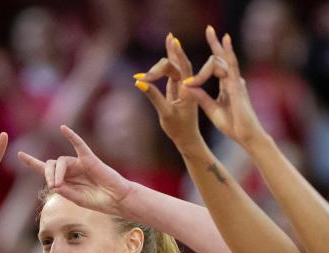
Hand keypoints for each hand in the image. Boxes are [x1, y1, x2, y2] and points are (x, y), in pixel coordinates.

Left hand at [17, 125, 133, 214]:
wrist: (116, 199)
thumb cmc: (98, 201)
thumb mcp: (77, 199)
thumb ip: (65, 191)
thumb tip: (53, 184)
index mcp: (64, 179)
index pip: (45, 169)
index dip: (32, 162)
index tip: (20, 154)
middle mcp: (70, 169)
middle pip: (51, 164)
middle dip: (47, 174)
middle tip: (52, 186)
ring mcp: (79, 162)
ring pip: (61, 161)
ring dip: (57, 172)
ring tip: (58, 184)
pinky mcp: (90, 159)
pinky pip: (79, 145)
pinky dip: (71, 136)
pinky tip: (63, 129)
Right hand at [133, 34, 204, 151]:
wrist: (187, 138)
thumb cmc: (178, 129)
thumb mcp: (165, 113)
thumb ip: (153, 96)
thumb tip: (139, 82)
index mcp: (189, 89)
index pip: (183, 67)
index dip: (177, 53)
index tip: (172, 41)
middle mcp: (188, 85)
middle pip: (176, 64)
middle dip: (165, 60)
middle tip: (159, 51)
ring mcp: (182, 86)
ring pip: (174, 66)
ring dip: (166, 58)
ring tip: (168, 39)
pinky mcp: (176, 88)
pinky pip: (171, 71)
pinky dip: (166, 61)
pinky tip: (168, 45)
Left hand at [182, 26, 264, 146]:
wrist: (246, 135)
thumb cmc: (232, 125)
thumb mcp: (212, 109)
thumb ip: (202, 97)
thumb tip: (188, 86)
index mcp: (226, 86)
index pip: (216, 67)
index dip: (207, 61)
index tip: (192, 73)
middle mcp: (232, 80)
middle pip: (222, 58)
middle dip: (215, 43)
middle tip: (209, 28)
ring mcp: (236, 82)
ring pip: (225, 60)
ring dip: (217, 46)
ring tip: (211, 32)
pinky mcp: (237, 86)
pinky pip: (232, 66)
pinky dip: (228, 53)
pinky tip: (224, 42)